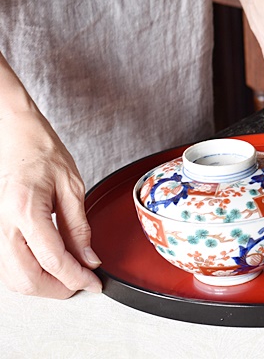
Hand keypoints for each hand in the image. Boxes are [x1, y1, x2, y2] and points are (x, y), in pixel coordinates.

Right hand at [0, 107, 101, 297]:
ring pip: (14, 278)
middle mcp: (3, 224)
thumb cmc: (40, 151)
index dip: (77, 278)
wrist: (13, 135)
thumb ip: (79, 227)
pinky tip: (49, 266)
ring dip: (43, 285)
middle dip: (58, 289)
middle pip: (28, 278)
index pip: (53, 260)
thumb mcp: (71, 186)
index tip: (93, 283)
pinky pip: (8, 265)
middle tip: (82, 283)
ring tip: (69, 275)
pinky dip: (29, 273)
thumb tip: (88, 259)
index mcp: (25, 210)